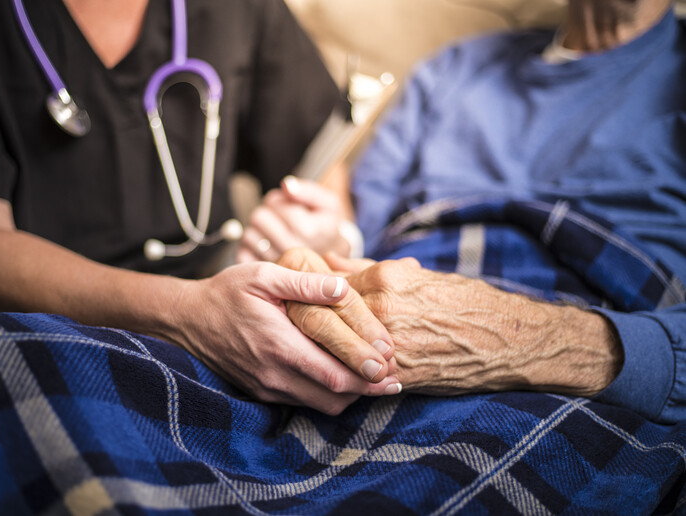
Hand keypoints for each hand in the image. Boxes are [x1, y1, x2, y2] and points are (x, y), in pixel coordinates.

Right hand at [161, 261, 401, 414]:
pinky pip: (303, 402)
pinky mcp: (261, 393)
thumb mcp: (264, 275)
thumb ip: (306, 283)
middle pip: (334, 397)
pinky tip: (340, 377)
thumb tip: (343, 288)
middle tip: (393, 379)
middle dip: (367, 390)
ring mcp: (267, 388)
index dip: (368, 376)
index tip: (392, 368)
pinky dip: (327, 394)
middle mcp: (274, 375)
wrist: (187, 320)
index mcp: (279, 346)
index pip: (335, 374)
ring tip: (373, 379)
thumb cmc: (228, 292)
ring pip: (320, 405)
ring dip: (349, 395)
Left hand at [237, 176, 349, 262]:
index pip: (274, 203)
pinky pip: (243, 253)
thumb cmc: (326, 228)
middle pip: (258, 218)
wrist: (331, 263)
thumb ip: (308, 191)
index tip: (290, 206)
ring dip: (258, 230)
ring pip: (249, 235)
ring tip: (274, 233)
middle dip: (267, 213)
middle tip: (280, 219)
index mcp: (308, 230)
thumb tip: (286, 186)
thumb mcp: (328, 205)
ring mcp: (277, 264)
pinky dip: (251, 247)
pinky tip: (267, 246)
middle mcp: (292, 249)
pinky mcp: (265, 274)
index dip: (279, 200)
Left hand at [290, 253, 622, 397]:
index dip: (300, 291)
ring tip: (288, 352)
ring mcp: (390, 346)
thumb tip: (328, 261)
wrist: (508, 339)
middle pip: (317, 317)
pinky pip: (355, 378)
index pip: (324, 284)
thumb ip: (367, 269)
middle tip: (272, 326)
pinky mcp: (400, 376)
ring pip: (330, 350)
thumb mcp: (415, 275)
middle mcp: (383, 311)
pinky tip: (321, 375)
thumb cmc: (464, 301)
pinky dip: (336, 376)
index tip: (282, 295)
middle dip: (290, 321)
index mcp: (386, 280)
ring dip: (307, 351)